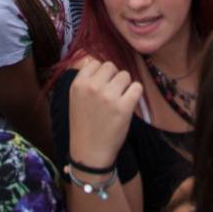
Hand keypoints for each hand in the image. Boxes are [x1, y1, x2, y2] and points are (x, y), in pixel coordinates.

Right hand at [67, 58, 141, 172]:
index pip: (95, 62)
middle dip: (114, 78)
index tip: (101, 87)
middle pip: (112, 66)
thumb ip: (84, 79)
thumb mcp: (75, 98)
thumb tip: (94, 59)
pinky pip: (137, 87)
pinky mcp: (124, 107)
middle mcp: (92, 86)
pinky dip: (135, 94)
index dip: (101, 74)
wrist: (89, 152)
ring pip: (125, 75)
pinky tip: (128, 104)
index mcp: (78, 84)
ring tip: (118, 101)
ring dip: (125, 86)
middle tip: (111, 95)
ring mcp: (108, 96)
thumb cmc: (84, 125)